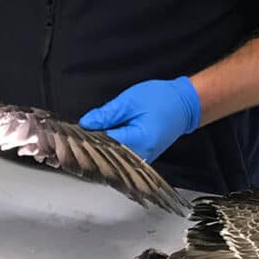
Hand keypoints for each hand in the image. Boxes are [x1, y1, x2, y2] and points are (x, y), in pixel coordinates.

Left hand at [79, 77, 200, 161]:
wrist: (185, 104)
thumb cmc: (162, 99)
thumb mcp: (130, 101)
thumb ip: (107, 114)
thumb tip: (86, 124)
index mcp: (139, 141)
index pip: (104, 145)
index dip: (87, 138)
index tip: (74, 132)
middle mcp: (141, 156)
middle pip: (107, 155)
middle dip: (91, 145)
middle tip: (78, 134)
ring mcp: (142, 159)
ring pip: (113, 157)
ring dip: (99, 147)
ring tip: (87, 136)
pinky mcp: (141, 158)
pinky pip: (120, 156)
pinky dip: (109, 148)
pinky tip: (101, 139)